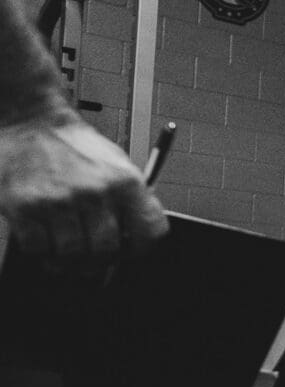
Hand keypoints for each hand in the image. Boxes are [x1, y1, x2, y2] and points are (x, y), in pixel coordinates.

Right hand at [0, 113, 168, 262]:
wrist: (29, 119)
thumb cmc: (74, 145)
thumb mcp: (117, 164)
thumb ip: (133, 199)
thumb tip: (140, 237)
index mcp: (125, 183)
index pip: (149, 232)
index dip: (141, 248)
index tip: (130, 251)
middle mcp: (95, 192)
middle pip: (108, 250)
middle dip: (101, 260)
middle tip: (94, 257)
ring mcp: (59, 201)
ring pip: (73, 255)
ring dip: (70, 260)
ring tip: (67, 252)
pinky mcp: (25, 207)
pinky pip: (38, 249)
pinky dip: (42, 252)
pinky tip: (45, 242)